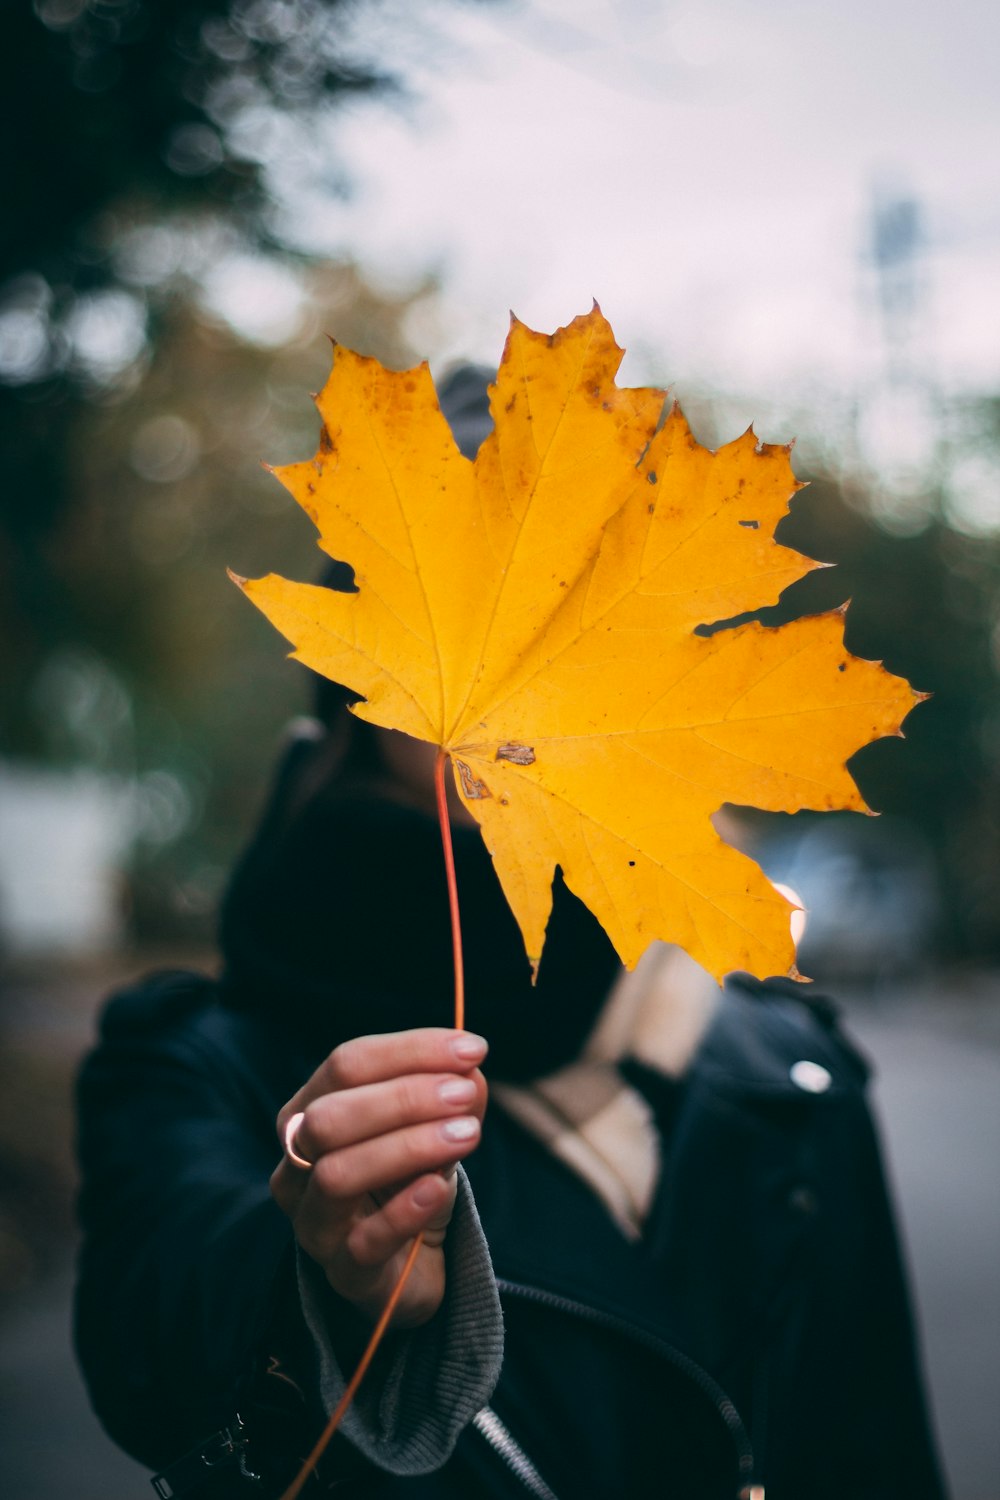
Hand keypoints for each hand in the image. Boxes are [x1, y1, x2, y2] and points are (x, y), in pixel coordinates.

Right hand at [271, 1028, 487, 1328]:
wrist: (411, 1262)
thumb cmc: (410, 1177)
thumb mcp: (432, 1126)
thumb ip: (450, 1094)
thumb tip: (469, 1067)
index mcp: (309, 1112)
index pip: (346, 1065)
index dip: (409, 1051)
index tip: (471, 1049)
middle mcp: (296, 1164)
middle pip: (329, 1117)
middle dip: (402, 1098)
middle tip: (464, 1094)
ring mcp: (314, 1222)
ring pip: (337, 1175)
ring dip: (408, 1147)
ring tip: (466, 1134)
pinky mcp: (343, 1273)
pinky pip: (364, 1241)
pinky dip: (405, 1209)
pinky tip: (440, 1186)